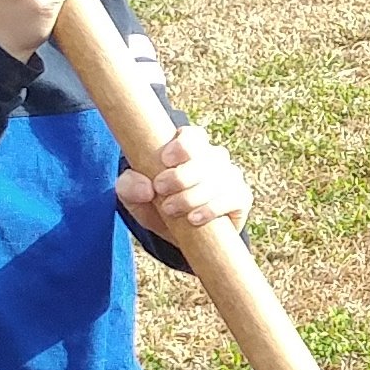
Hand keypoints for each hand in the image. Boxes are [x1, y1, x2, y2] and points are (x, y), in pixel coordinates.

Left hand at [119, 121, 249, 236]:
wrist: (179, 234)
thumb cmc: (154, 204)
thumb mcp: (132, 196)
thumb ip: (129, 186)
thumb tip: (146, 189)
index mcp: (188, 147)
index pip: (193, 136)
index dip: (182, 146)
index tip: (165, 160)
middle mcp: (213, 157)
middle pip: (205, 158)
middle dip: (181, 176)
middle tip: (160, 190)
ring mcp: (230, 176)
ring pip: (217, 179)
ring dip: (192, 195)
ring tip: (170, 210)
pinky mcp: (241, 197)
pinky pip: (233, 197)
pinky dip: (212, 208)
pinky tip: (194, 218)